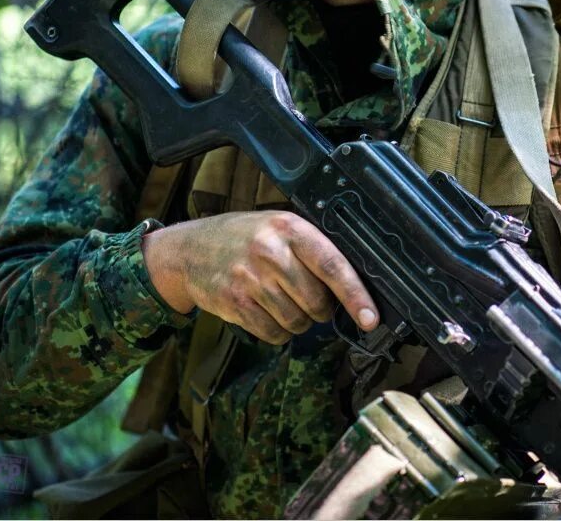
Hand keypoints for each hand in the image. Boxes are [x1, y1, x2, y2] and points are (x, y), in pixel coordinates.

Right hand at [142, 210, 377, 343]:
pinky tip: (266, 311)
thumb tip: (357, 282)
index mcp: (290, 228)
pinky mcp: (235, 304)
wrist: (190, 249)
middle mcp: (270, 253)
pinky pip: (273, 334)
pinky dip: (277, 331)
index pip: (332, 266)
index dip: (356, 295)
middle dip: (320, 308)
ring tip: (282, 300)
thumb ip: (313, 247)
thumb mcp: (279, 226)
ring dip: (297, 320)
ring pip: (297, 322)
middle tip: (308, 297)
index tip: (371, 318)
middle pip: (317, 301)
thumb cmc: (245, 237)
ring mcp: (250, 280)